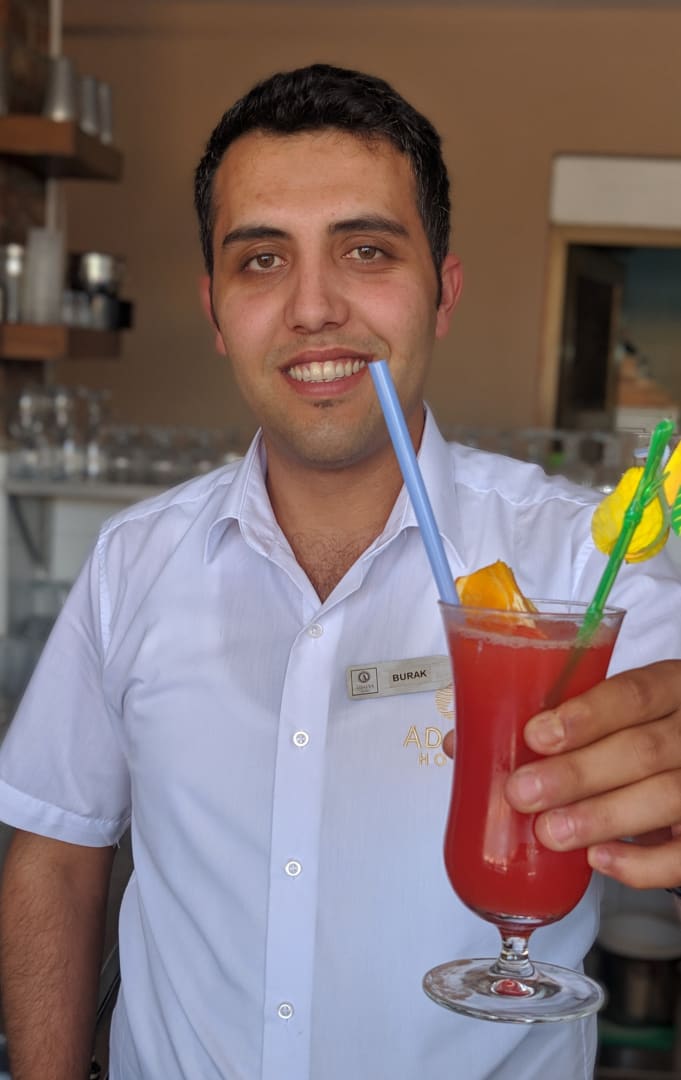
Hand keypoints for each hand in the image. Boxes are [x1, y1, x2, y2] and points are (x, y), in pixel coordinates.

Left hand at [502, 659, 680, 889]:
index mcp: (670, 687)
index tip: (536, 736)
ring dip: (601, 817)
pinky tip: (599, 859)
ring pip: (666, 797)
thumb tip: (461, 742)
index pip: (635, 693)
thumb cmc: (639, 729)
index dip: (586, 715)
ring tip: (549, 831)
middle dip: (577, 773)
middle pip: (644, 749)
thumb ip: (550, 719)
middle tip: (522, 792)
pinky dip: (643, 863)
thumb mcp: (611, 710)